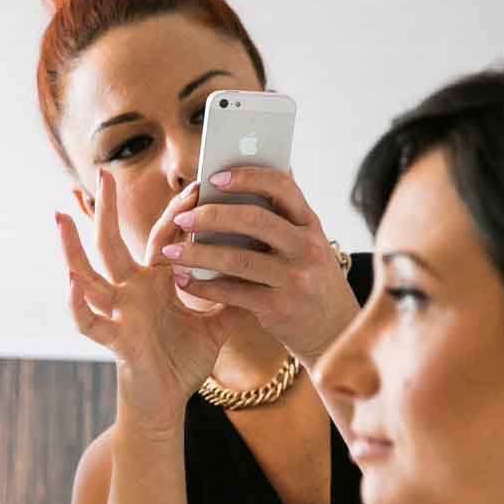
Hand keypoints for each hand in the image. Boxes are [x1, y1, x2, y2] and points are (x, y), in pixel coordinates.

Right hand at [58, 170, 237, 432]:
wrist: (166, 402)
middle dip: (106, 209)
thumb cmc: (183, 362)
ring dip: (73, 247)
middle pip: (113, 242)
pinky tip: (70, 280)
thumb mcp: (216, 326)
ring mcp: (118, 312)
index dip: (179, 211)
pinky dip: (78, 301)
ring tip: (59, 217)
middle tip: (103, 172)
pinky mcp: (113, 337)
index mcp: (156, 282)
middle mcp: (131, 290)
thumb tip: (264, 272)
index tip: (198, 182)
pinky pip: (89, 318)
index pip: (164, 237)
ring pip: (88, 273)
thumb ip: (234, 298)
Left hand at [156, 167, 359, 365]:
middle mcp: (307, 247)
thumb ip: (282, 216)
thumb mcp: (307, 243)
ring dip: (197, 254)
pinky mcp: (280, 307)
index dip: (247, 177)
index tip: (214, 178)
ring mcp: (295, 278)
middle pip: (254, 220)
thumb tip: (248, 174)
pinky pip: (233, 292)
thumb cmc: (310, 279)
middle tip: (182, 218)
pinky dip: (203, 286)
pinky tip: (183, 281)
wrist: (333, 329)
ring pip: (237, 259)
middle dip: (211, 215)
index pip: (281, 187)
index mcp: (310, 224)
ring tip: (169, 252)